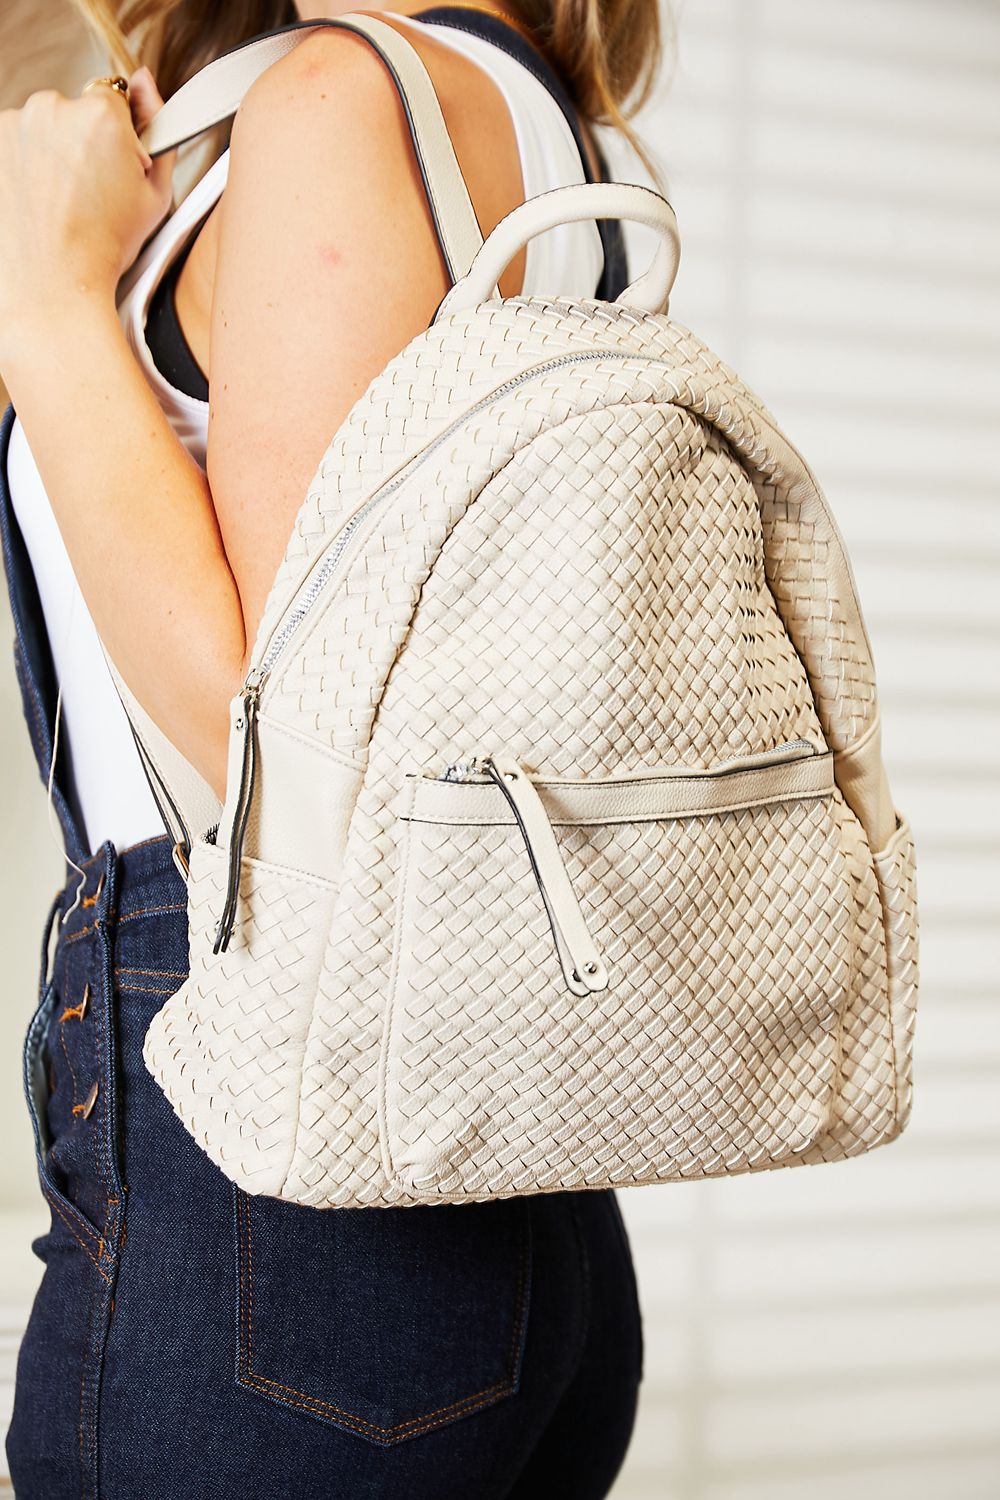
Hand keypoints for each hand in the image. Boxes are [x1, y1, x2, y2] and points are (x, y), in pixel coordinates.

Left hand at [0, 65, 175, 357]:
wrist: (51, 288)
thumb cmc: (106, 248)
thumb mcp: (155, 194)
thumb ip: (159, 125)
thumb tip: (147, 82)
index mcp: (100, 114)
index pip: (114, 99)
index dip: (119, 138)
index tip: (115, 172)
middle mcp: (51, 107)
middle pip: (72, 111)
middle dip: (81, 143)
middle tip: (88, 196)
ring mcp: (12, 125)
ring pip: (40, 129)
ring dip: (49, 155)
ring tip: (59, 205)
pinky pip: (13, 146)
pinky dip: (22, 169)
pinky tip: (35, 205)